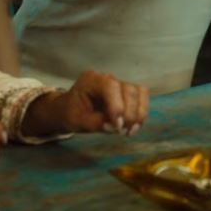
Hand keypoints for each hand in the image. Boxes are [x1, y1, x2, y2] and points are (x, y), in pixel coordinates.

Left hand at [22, 70, 149, 136]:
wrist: (69, 110)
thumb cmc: (70, 113)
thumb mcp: (77, 121)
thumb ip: (96, 123)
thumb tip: (115, 127)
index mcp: (92, 80)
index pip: (111, 87)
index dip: (117, 106)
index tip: (117, 126)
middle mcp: (108, 78)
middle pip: (129, 90)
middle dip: (129, 113)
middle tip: (122, 132)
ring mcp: (119, 83)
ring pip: (139, 93)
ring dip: (138, 113)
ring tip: (130, 131)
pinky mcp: (127, 92)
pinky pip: (141, 98)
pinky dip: (141, 112)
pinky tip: (133, 126)